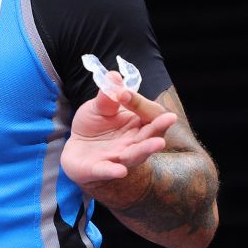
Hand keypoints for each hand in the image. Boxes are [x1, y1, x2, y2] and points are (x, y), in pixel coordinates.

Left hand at [60, 71, 178, 185]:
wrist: (76, 150)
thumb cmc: (95, 128)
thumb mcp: (99, 107)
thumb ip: (108, 96)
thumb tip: (114, 76)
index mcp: (136, 126)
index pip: (149, 115)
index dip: (140, 104)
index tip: (124, 93)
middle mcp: (132, 143)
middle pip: (149, 136)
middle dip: (159, 127)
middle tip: (170, 118)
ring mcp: (117, 158)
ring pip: (135, 155)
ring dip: (146, 149)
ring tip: (158, 144)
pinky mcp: (98, 169)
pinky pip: (107, 171)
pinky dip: (113, 171)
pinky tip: (120, 171)